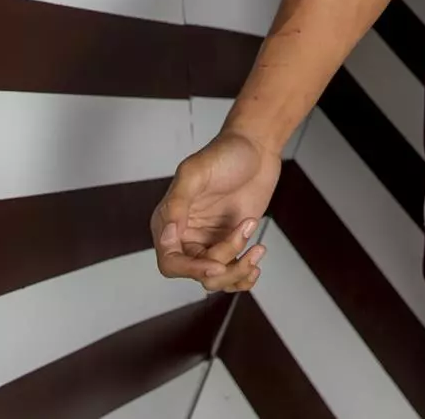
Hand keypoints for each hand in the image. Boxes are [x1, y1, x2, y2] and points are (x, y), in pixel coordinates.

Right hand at [150, 131, 282, 291]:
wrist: (256, 147)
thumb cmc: (224, 153)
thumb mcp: (195, 172)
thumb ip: (177, 204)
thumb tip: (167, 236)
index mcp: (169, 222)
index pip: (170, 262)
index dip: (191, 269)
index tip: (216, 265)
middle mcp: (186, 236)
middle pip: (196, 274)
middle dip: (222, 263)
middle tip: (244, 233)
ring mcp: (209, 242)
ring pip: (216, 278)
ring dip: (238, 266)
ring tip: (256, 239)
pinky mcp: (231, 243)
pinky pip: (232, 274)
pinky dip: (244, 275)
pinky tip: (256, 258)